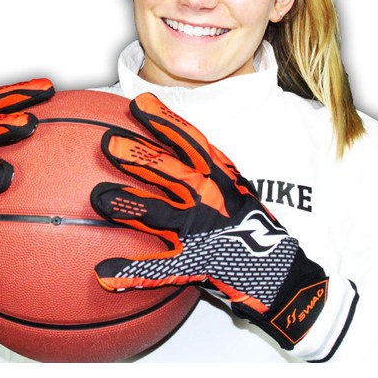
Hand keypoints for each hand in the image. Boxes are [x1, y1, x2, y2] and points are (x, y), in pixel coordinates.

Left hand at [91, 93, 328, 349]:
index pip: (190, 142)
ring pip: (160, 213)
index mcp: (218, 176)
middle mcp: (209, 198)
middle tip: (108, 142)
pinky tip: (104, 273)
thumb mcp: (233, 186)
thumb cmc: (251, 224)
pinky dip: (131, 273)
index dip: (164, 121)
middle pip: (169, 171)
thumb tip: (173, 152)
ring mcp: (200, 230)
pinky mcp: (195, 263)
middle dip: (139, 156)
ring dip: (129, 204)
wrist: (279, 269)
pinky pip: (160, 270)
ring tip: (98, 196)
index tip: (139, 104)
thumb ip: (205, 169)